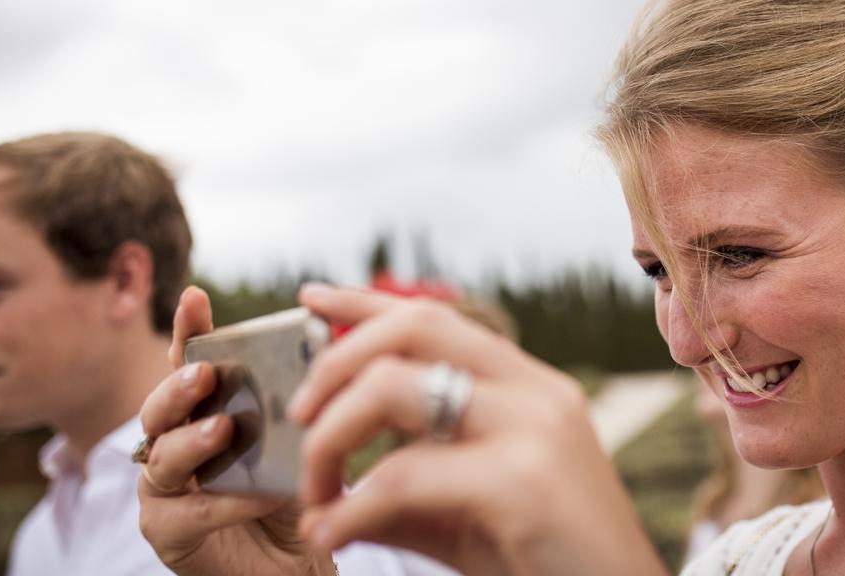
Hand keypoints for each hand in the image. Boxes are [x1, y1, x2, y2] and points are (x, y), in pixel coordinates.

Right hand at [137, 286, 334, 575]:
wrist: (301, 558)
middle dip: (179, 386)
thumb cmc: (296, 488)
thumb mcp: (301, 434)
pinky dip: (223, 501)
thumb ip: (296, 396)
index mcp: (203, 407)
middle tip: (205, 373)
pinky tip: (254, 497)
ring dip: (194, 441)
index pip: (191, 360)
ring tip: (223, 429)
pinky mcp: (168, 531)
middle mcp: (174, 440)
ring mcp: (165, 486)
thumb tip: (324, 345)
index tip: (195, 296)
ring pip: (163, 455)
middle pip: (160, 405)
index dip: (189, 329)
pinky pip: (188, 511)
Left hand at [288, 283, 666, 575]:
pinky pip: (402, 476)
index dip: (366, 301)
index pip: (436, 317)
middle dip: (336, 360)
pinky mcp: (522, 483)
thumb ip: (401, 495)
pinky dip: (349, 508)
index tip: (311, 297)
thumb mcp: (464, 518)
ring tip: (313, 496)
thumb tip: (322, 502)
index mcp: (527, 387)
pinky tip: (330, 536)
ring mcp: (534, 429)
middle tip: (299, 414)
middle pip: (414, 325)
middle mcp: (534, 391)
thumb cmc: (545, 567)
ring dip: (330, 438)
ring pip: (394, 387)